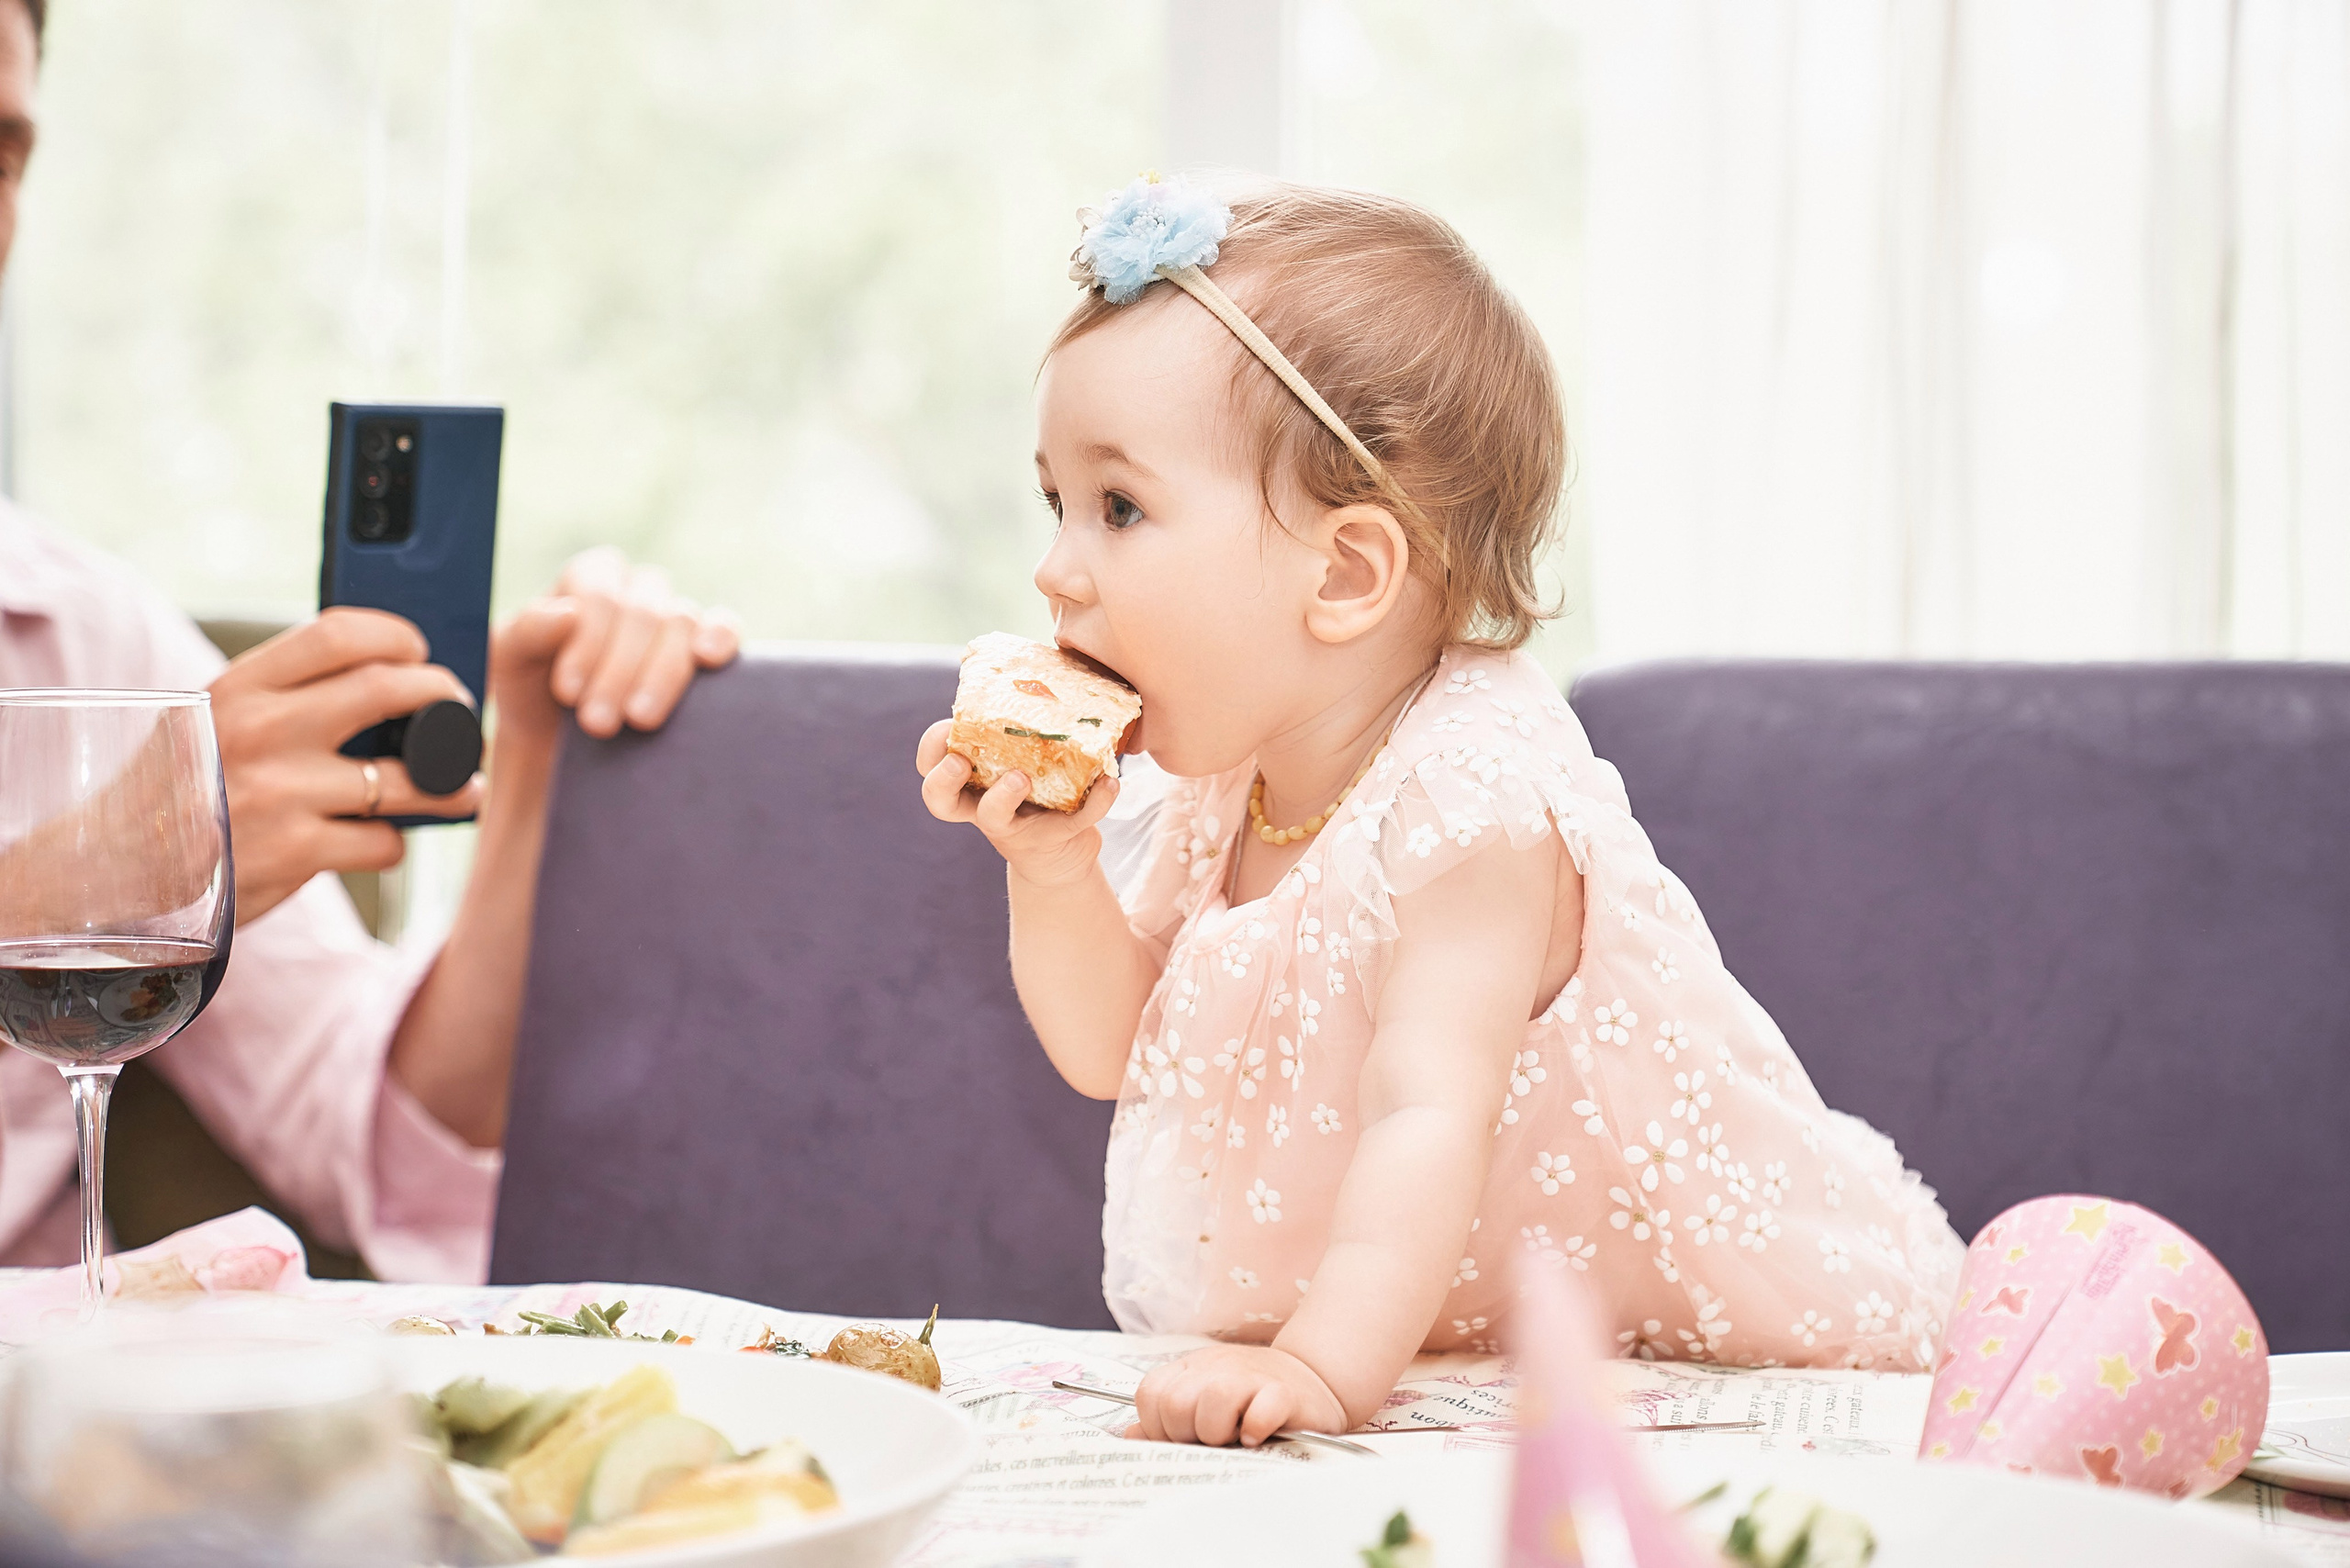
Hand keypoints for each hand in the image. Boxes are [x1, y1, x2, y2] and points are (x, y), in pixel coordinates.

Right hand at [210, 608, 483, 924]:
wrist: (114, 873)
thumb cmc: (186, 791)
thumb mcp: (214, 723)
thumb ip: (285, 698)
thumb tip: (392, 681)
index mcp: (240, 688)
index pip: (338, 634)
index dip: (396, 637)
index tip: (419, 651)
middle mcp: (262, 732)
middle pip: (389, 691)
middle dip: (443, 697)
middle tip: (459, 711)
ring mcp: (281, 793)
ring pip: (406, 778)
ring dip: (449, 784)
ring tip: (462, 787)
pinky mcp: (295, 853)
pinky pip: (383, 842)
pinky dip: (391, 844)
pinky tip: (374, 842)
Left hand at [493, 546, 739, 748]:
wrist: (562, 742)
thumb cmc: (533, 692)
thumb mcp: (510, 661)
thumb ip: (527, 632)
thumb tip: (568, 614)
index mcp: (591, 578)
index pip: (598, 590)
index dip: (587, 640)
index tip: (568, 693)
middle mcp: (639, 590)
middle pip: (642, 612)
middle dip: (618, 671)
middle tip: (597, 724)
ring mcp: (677, 616)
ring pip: (681, 623)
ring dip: (660, 674)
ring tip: (640, 720)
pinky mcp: (709, 645)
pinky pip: (725, 627)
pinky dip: (720, 636)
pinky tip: (707, 658)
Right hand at [916, 719, 1116, 888]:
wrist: (1062, 853)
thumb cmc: (1038, 789)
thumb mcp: (1023, 756)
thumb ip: (1025, 724)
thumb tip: (1056, 662)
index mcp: (970, 779)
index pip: (931, 766)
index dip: (930, 750)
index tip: (946, 730)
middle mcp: (981, 805)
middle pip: (940, 800)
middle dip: (942, 780)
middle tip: (960, 763)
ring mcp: (1013, 825)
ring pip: (993, 817)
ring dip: (1002, 795)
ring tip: (1022, 777)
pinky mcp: (1052, 837)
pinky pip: (1073, 822)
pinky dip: (1095, 802)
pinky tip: (1111, 783)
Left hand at [1126, 1344, 1349, 1447]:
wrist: (1313, 1380)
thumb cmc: (1252, 1400)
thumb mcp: (1203, 1405)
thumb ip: (1166, 1420)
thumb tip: (1129, 1435)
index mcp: (1191, 1370)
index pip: (1150, 1395)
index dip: (1159, 1426)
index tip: (1183, 1437)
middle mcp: (1216, 1368)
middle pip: (1176, 1403)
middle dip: (1187, 1433)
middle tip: (1212, 1438)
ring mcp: (1251, 1377)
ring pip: (1214, 1400)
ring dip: (1219, 1431)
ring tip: (1234, 1436)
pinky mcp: (1284, 1393)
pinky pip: (1262, 1409)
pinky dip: (1256, 1428)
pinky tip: (1257, 1436)